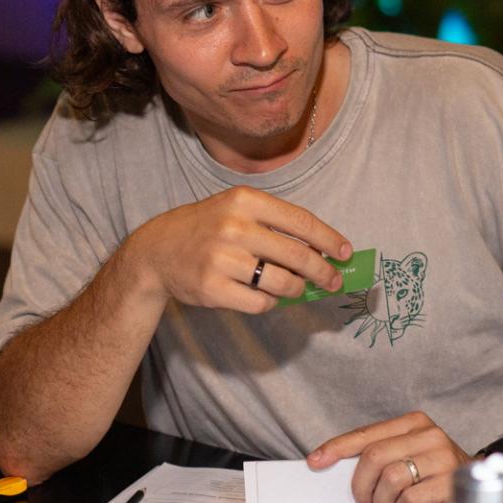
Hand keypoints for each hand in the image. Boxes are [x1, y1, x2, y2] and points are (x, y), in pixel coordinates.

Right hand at [122, 186, 351, 314]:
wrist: (157, 250)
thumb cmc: (206, 228)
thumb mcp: (235, 210)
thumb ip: (274, 225)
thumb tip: (321, 252)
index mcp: (245, 201)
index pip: (300, 221)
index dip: (328, 239)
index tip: (345, 253)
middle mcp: (234, 227)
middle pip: (297, 255)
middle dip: (322, 272)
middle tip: (332, 282)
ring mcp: (222, 259)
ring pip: (282, 282)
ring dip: (296, 289)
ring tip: (295, 289)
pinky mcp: (213, 288)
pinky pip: (260, 302)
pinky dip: (270, 302)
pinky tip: (265, 295)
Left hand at [307, 411, 470, 502]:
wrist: (484, 484)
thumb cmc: (437, 472)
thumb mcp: (410, 454)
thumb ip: (380, 455)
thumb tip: (335, 465)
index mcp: (413, 422)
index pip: (366, 434)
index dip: (337, 448)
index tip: (316, 461)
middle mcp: (428, 434)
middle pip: (374, 457)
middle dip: (361, 486)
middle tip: (363, 502)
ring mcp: (442, 457)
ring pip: (390, 480)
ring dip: (384, 502)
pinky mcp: (451, 482)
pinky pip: (410, 499)